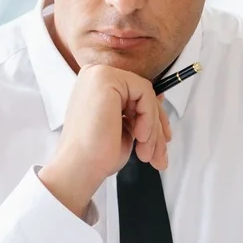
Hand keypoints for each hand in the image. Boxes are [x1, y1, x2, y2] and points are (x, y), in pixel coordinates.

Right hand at [40, 65, 170, 217]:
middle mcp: (95, 75)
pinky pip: (145, 94)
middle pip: (143, 94)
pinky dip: (149, 119)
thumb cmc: (96, 154)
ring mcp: (99, 75)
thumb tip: (160, 98)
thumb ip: (139, 110)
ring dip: (153, 129)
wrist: (80, 168)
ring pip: (147, 95)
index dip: (153, 117)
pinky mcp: (106, 79)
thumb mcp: (125, 128)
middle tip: (159, 153)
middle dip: (156, 126)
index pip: (136, 94)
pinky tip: (140, 137)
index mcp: (96, 86)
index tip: (162, 139)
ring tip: (147, 152)